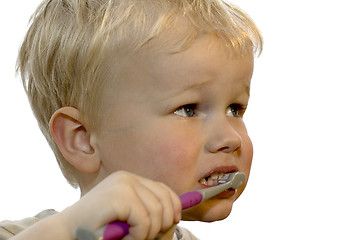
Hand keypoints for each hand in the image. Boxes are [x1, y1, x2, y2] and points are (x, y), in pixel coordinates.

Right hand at [60, 171, 181, 239]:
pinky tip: (124, 237)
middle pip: (165, 201)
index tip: (170, 224)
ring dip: (147, 234)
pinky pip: (145, 221)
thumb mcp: (131, 221)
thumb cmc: (101, 231)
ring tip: (130, 238)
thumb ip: (153, 217)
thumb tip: (178, 215)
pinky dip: (138, 236)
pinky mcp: (119, 195)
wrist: (67, 234)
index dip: (174, 208)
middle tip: (143, 237)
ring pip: (157, 213)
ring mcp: (123, 184)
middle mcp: (128, 177)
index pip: (165, 190)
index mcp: (131, 180)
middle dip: (162, 226)